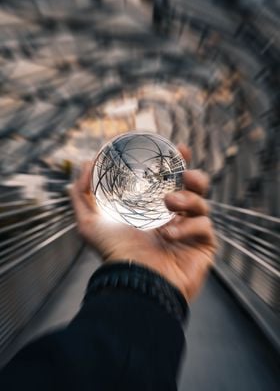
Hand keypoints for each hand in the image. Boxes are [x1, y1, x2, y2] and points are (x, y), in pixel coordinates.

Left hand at [70, 145, 215, 300]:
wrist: (134, 285)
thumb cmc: (114, 255)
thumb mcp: (89, 223)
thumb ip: (82, 194)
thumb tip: (84, 163)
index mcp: (153, 210)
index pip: (170, 181)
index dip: (177, 163)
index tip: (178, 148)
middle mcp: (174, 218)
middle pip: (195, 189)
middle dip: (194, 175)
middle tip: (183, 174)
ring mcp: (190, 232)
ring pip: (202, 204)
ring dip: (188, 199)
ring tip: (169, 202)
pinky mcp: (203, 246)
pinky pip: (205, 227)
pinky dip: (188, 227)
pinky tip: (170, 235)